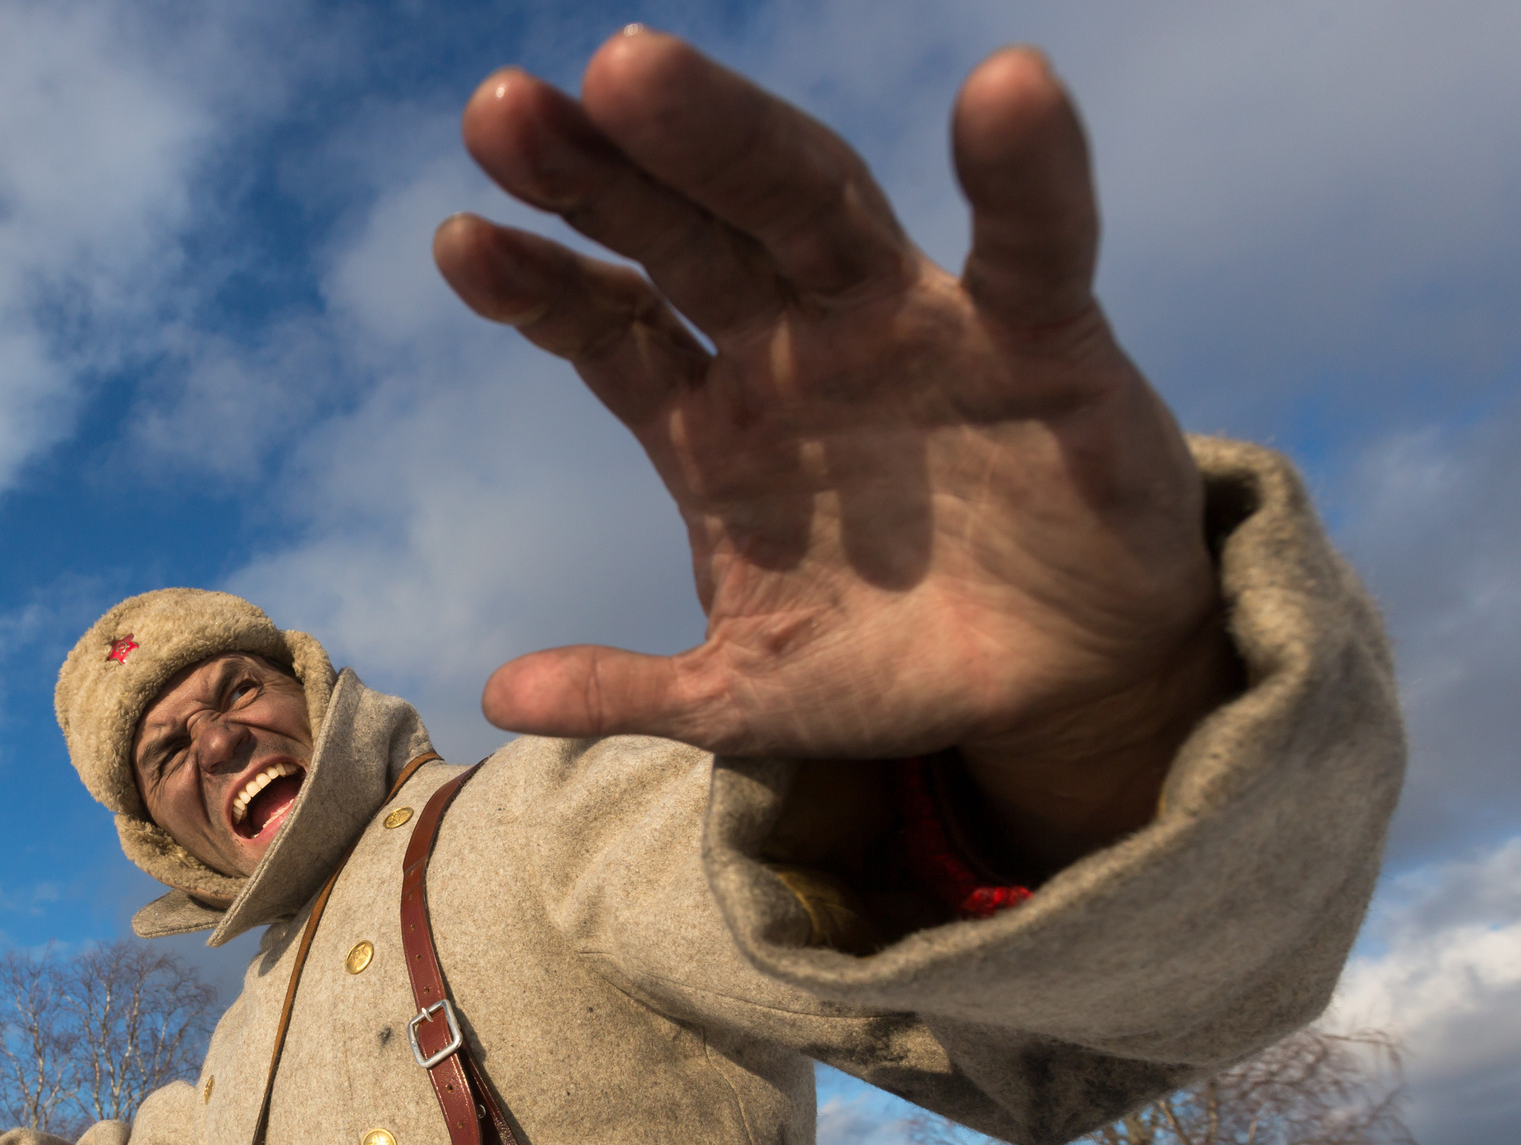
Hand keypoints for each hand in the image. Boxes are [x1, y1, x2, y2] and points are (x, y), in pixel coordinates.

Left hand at [434, 31, 1239, 867]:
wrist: (1060, 688)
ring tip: (630, 67)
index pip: (610, 329)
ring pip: (812, 204)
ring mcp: (911, 327)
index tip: (460, 243)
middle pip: (685, 235)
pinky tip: (1001, 86)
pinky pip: (1032, 243)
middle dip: (596, 175)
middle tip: (500, 109)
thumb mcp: (747, 697)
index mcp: (716, 423)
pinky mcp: (1041, 338)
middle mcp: (799, 348)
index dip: (539, 285)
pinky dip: (1026, 169)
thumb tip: (497, 700)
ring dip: (726, 134)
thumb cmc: (894, 663)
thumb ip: (630, 692)